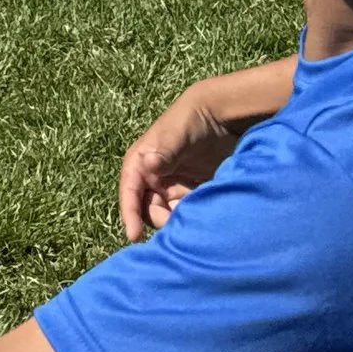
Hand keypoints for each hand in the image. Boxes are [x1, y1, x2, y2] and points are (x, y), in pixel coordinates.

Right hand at [119, 88, 245, 239]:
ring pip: (169, 215)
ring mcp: (173, 189)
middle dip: (160, 220)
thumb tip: (148, 165)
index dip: (129, 214)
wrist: (222, 116)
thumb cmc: (192, 119)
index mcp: (141, 164)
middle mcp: (153, 180)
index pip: (130, 193)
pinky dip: (193, 220)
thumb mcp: (176, 132)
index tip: (134, 235)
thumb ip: (163, 150)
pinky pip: (188, 215)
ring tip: (194, 220)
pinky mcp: (192, 195)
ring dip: (178, 222)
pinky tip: (204, 217)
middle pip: (149, 211)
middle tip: (177, 224)